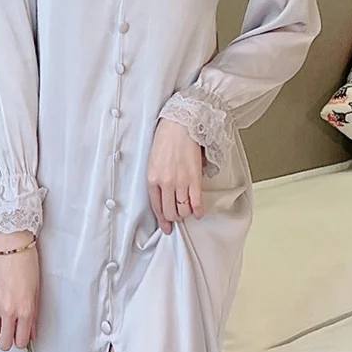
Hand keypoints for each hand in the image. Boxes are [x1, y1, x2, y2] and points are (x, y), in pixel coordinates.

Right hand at [0, 231, 39, 350]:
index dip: (22, 342)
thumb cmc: (26, 262)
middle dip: (8, 341)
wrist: (11, 244)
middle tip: (12, 334)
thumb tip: (31, 330)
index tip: (23, 339)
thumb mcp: (36, 291)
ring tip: (4, 323)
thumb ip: (33, 314)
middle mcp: (8, 310)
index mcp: (25, 310)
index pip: (21, 341)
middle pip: (3, 343)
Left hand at [147, 119, 204, 234]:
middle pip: (170, 212)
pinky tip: (199, 212)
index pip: (156, 207)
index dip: (162, 221)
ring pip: (183, 210)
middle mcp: (165, 183)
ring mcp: (180, 182)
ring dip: (186, 213)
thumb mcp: (154, 161)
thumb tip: (168, 193)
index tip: (166, 228)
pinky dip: (198, 210)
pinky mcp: (194, 178)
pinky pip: (196, 202)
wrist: (179, 124)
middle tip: (179, 216)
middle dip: (175, 218)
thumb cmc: (166, 138)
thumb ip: (159, 179)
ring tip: (189, 211)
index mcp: (152, 179)